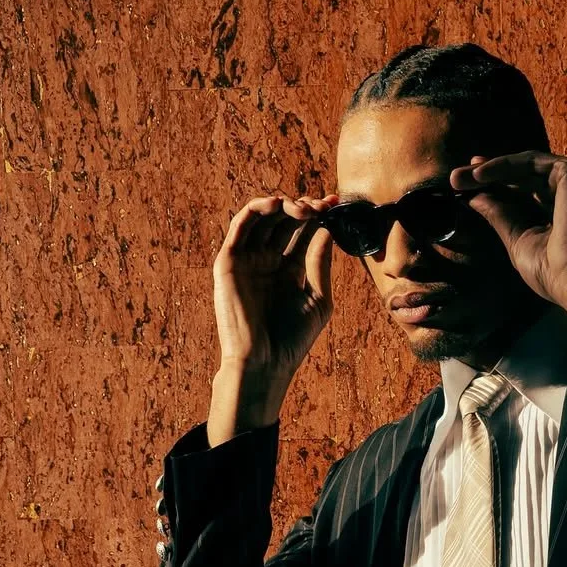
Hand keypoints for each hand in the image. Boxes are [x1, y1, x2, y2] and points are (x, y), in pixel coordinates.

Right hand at [212, 192, 340, 384]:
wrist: (265, 363)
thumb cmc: (293, 340)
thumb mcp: (318, 300)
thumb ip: (319, 264)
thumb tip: (327, 230)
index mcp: (289, 270)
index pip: (303, 233)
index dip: (319, 216)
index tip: (336, 204)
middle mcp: (268, 261)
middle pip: (286, 222)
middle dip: (305, 208)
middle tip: (323, 206)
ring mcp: (248, 259)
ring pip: (264, 219)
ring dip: (285, 205)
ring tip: (305, 208)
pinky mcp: (229, 261)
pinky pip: (241, 226)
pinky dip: (257, 209)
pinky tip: (278, 204)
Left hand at [449, 151, 566, 307]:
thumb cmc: (552, 272)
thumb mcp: (516, 239)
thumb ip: (499, 216)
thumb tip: (474, 198)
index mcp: (564, 209)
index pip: (526, 188)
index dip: (497, 184)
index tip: (468, 184)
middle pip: (523, 174)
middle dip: (488, 175)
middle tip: (456, 178)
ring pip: (525, 165)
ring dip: (491, 169)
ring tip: (460, 178)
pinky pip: (530, 161)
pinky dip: (503, 165)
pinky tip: (479, 174)